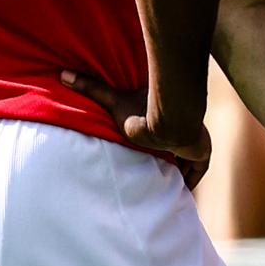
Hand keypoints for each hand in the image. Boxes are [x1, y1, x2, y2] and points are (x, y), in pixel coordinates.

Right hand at [61, 70, 210, 171]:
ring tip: (164, 186)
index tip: (149, 153)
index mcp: (166, 118)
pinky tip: (179, 191)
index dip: (157, 145)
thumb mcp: (113, 102)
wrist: (165, 122)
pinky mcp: (202, 152)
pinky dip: (189, 181)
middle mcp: (183, 128)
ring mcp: (195, 141)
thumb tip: (62, 73)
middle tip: (155, 173)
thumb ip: (91, 88)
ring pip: (188, 161)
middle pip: (177, 148)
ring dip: (178, 172)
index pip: (162, 134)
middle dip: (168, 160)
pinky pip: (197, 171)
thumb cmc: (140, 112)